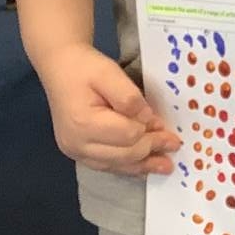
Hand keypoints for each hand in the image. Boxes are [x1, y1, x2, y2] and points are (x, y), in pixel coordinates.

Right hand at [37, 43, 180, 176]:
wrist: (60, 68)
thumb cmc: (85, 68)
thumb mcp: (109, 73)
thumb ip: (130, 98)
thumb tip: (149, 120)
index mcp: (83, 122)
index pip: (128, 135)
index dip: (149, 130)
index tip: (164, 124)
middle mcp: (76, 143)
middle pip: (124, 154)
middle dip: (151, 149)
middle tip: (174, 145)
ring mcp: (75, 152)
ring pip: (116, 165)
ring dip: (142, 165)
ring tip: (166, 166)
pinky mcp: (78, 154)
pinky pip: (107, 165)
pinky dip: (127, 166)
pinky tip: (143, 165)